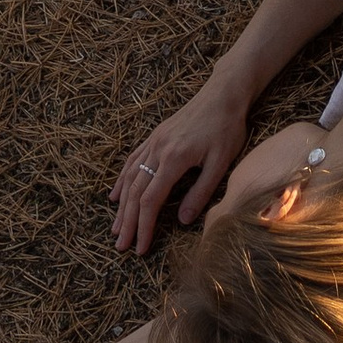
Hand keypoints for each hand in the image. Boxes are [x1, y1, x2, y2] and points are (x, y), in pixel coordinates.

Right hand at [110, 80, 248, 255]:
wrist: (222, 94)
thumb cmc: (226, 128)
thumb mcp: (221, 163)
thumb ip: (201, 192)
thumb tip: (182, 220)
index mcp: (174, 159)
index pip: (151, 200)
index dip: (144, 226)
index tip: (140, 248)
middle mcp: (157, 150)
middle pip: (135, 192)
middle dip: (127, 221)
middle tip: (121, 246)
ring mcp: (153, 142)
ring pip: (130, 177)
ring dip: (121, 205)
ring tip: (116, 228)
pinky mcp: (155, 136)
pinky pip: (132, 160)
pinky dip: (122, 180)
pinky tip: (116, 195)